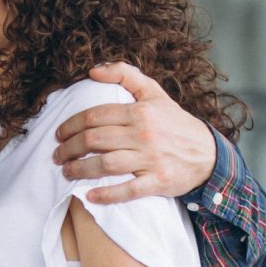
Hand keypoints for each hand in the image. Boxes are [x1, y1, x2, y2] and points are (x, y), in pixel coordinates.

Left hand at [51, 62, 216, 203]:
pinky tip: (89, 196)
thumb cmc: (175, 123)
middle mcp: (143, 134)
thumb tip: (93, 71)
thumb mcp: (154, 93)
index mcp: (140, 112)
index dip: (70, 125)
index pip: (94, 117)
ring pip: (106, 165)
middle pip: (94, 140)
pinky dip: (107, 194)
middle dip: (69, 148)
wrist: (208, 153)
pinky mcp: (159, 181)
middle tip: (57, 154)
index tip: (59, 134)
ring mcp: (151, 159)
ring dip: (80, 169)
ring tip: (66, 171)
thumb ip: (125, 75)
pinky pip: (128, 190)